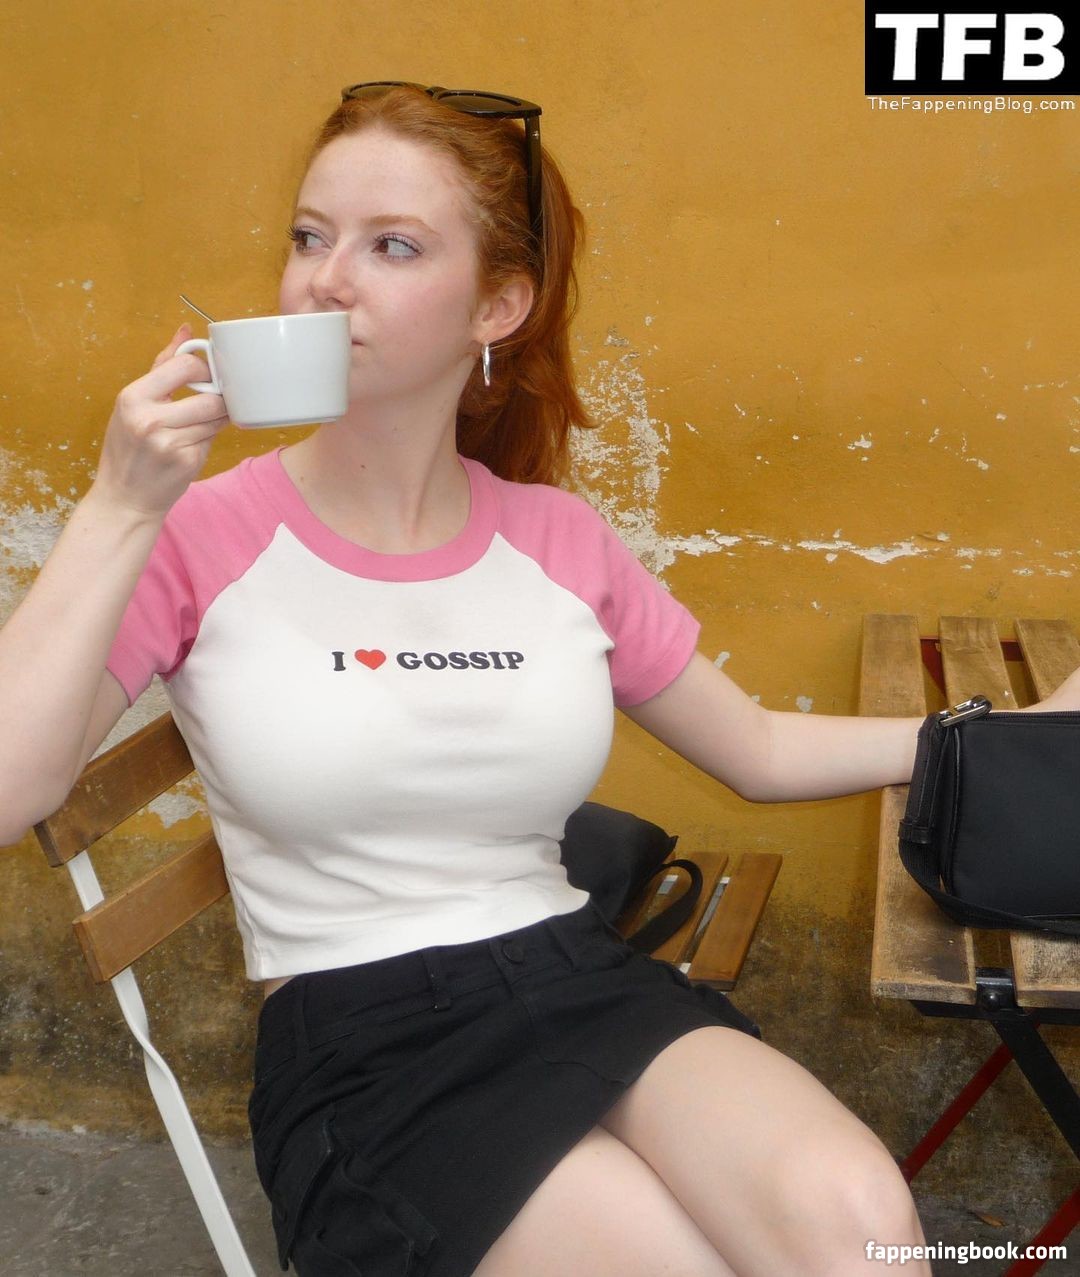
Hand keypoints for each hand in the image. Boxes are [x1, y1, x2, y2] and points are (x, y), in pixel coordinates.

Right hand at [88, 324, 229, 519]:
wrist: (125, 498)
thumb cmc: (128, 448)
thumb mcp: (132, 403)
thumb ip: (162, 366)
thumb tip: (186, 331)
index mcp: (132, 398)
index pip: (184, 366)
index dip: (204, 368)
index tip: (206, 375)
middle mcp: (150, 420)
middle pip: (210, 397)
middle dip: (217, 397)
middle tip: (213, 400)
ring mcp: (171, 443)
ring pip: (217, 418)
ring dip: (217, 418)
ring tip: (200, 422)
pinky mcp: (188, 462)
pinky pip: (213, 438)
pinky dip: (209, 437)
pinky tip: (192, 443)